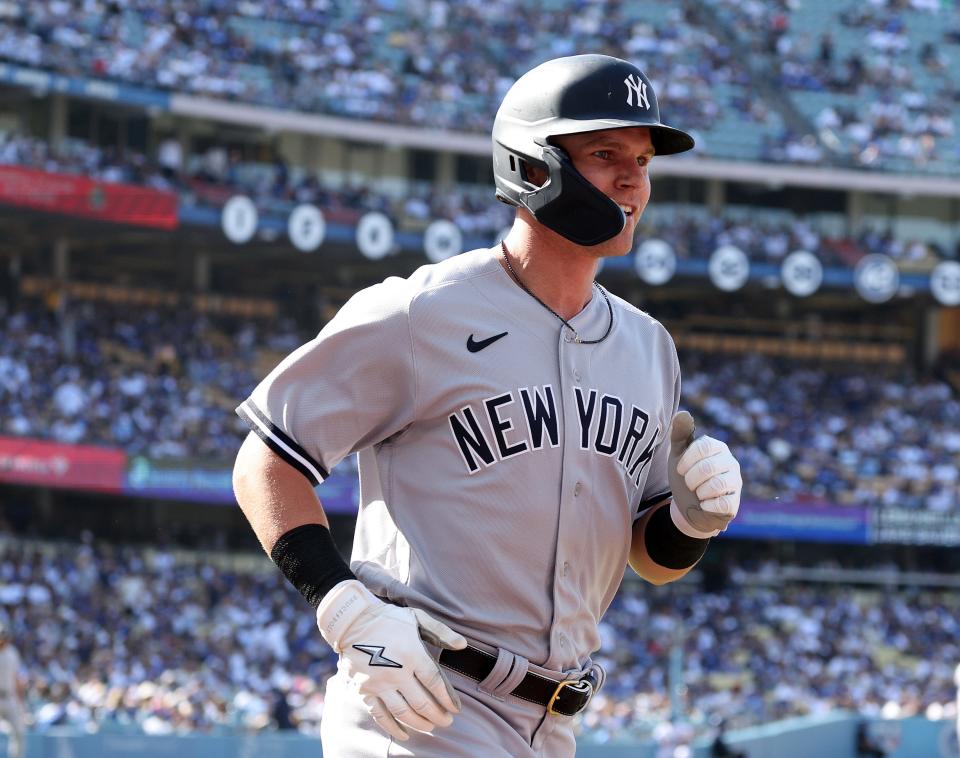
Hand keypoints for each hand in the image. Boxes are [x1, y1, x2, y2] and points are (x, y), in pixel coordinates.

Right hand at [316, 579, 466, 740]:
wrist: (352, 621)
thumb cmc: (389, 618)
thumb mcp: (417, 617)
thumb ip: (441, 632)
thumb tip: (463, 645)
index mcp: (412, 654)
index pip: (435, 683)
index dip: (448, 698)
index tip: (456, 708)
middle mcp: (396, 672)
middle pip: (422, 702)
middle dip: (437, 715)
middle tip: (447, 722)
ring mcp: (378, 683)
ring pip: (403, 712)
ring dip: (419, 723)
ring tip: (430, 726)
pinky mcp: (364, 691)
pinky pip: (380, 715)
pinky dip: (393, 727)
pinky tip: (405, 734)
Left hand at [668, 411, 741, 538]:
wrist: (688, 505)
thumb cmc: (686, 475)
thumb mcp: (678, 454)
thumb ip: (680, 434)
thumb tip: (683, 413)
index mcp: (717, 447)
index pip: (703, 446)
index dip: (687, 460)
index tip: (680, 469)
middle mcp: (730, 463)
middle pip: (708, 467)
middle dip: (691, 478)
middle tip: (689, 483)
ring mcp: (735, 483)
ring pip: (717, 485)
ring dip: (699, 491)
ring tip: (698, 493)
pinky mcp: (734, 504)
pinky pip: (723, 504)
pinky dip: (707, 506)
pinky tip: (704, 504)